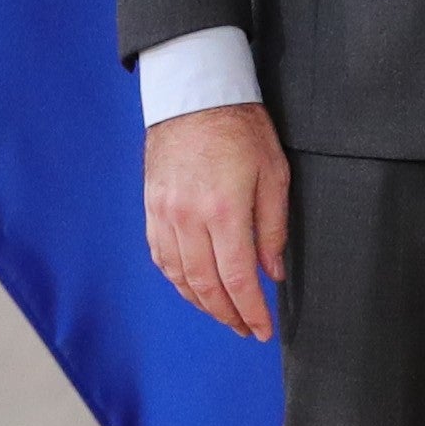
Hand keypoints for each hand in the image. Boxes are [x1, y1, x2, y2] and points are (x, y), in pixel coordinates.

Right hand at [143, 103, 291, 339]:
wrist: (193, 96)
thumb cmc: (240, 128)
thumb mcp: (273, 173)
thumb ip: (273, 227)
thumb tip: (272, 272)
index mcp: (223, 210)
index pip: (236, 278)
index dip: (250, 310)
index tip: (263, 329)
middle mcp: (188, 218)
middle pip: (205, 285)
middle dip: (228, 314)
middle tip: (246, 329)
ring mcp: (164, 214)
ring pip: (179, 276)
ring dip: (202, 303)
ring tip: (224, 314)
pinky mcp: (152, 207)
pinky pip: (161, 256)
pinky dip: (178, 279)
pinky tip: (194, 287)